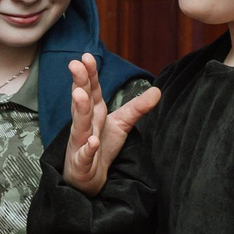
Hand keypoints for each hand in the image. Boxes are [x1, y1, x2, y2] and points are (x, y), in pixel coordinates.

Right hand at [61, 64, 158, 194]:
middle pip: (81, 102)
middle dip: (79, 83)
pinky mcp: (81, 164)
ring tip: (79, 94)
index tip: (87, 56)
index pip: (91, 90)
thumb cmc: (100, 146)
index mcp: (92, 112)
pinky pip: (84, 156)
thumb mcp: (122, 124)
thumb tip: (157, 90)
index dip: (89, 74)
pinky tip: (92, 142)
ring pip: (80, 126)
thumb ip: (137, 107)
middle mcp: (84, 124)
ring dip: (79, 110)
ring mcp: (80, 144)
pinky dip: (87, 150)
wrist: (88, 178)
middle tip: (75, 65)